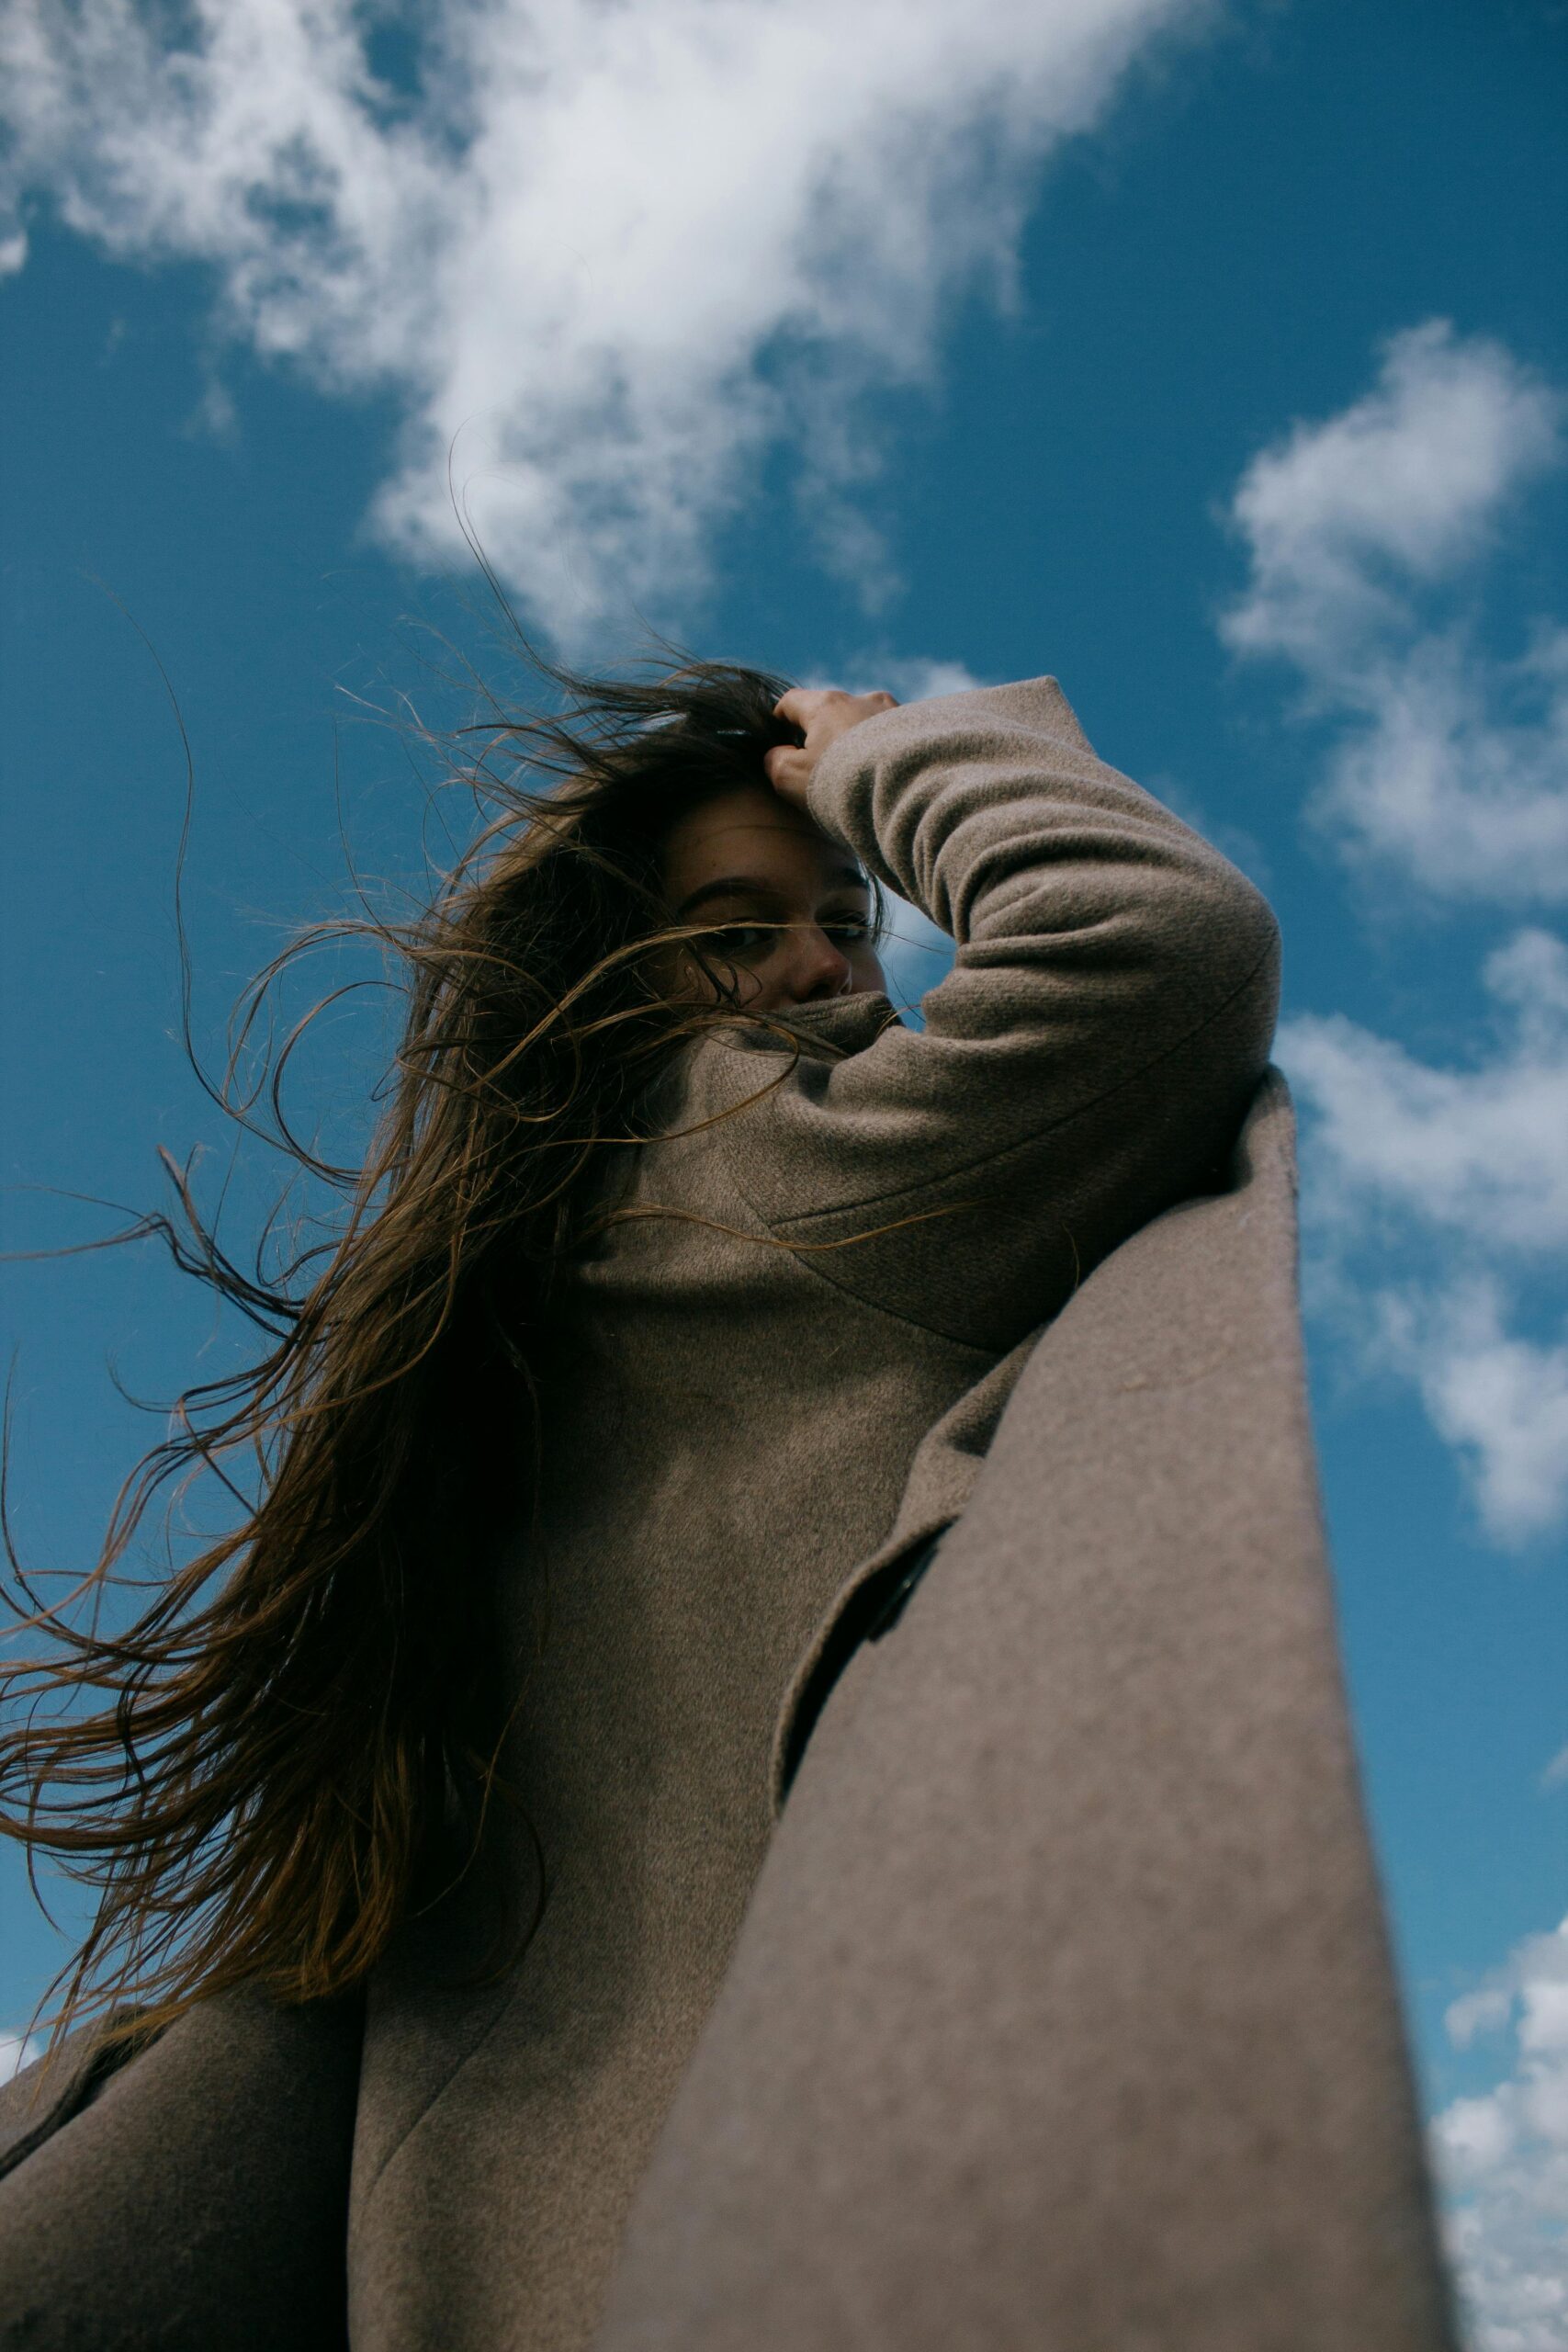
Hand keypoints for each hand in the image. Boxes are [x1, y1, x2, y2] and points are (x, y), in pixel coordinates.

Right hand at [764, 687, 897, 809]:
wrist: (910, 793)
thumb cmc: (844, 784)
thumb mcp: (791, 779)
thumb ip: (774, 762)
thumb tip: (776, 754)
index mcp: (825, 704)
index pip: (791, 701)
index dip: (778, 721)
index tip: (778, 743)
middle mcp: (861, 698)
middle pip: (830, 710)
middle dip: (822, 734)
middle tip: (820, 767)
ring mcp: (893, 711)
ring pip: (864, 720)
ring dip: (856, 739)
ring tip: (858, 773)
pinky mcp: (919, 728)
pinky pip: (892, 733)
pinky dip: (884, 748)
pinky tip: (885, 773)